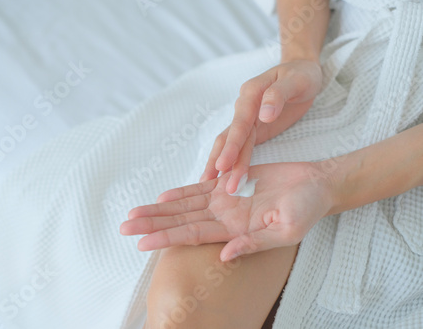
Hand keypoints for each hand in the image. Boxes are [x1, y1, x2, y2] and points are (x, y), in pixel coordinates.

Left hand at [120, 162, 332, 261]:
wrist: (316, 185)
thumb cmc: (307, 208)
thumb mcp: (286, 230)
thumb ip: (254, 243)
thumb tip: (225, 256)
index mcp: (235, 231)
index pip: (192, 235)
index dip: (165, 237)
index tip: (140, 242)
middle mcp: (224, 218)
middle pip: (180, 221)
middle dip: (152, 224)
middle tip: (124, 226)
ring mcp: (225, 202)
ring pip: (184, 206)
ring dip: (159, 210)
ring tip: (134, 213)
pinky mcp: (230, 185)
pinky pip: (200, 189)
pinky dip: (181, 192)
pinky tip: (163, 197)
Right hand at [200, 60, 321, 192]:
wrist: (302, 71)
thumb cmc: (301, 74)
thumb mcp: (296, 80)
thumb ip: (278, 95)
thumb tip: (264, 115)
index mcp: (251, 94)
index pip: (240, 123)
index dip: (231, 145)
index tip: (223, 164)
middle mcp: (244, 107)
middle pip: (229, 137)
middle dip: (220, 160)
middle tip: (211, 183)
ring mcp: (247, 120)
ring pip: (231, 144)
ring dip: (222, 165)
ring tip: (209, 185)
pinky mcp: (253, 130)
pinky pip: (240, 148)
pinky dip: (230, 162)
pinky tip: (221, 177)